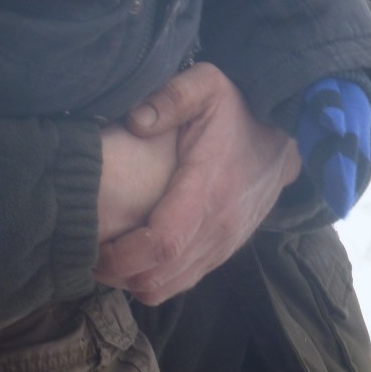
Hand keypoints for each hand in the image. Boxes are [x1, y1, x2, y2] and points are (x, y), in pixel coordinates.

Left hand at [94, 63, 301, 304]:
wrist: (285, 133)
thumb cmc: (238, 108)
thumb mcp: (206, 85)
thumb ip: (171, 97)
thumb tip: (136, 121)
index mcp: (207, 189)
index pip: (162, 243)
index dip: (123, 254)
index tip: (93, 245)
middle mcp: (218, 227)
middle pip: (160, 275)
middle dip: (118, 273)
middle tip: (85, 252)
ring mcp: (224, 243)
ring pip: (170, 285)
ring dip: (133, 279)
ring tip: (105, 255)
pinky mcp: (225, 249)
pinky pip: (185, 279)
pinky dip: (155, 277)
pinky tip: (133, 255)